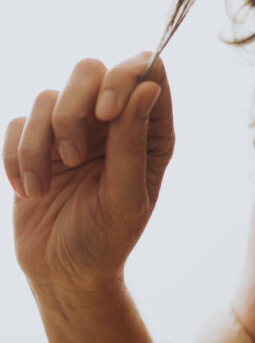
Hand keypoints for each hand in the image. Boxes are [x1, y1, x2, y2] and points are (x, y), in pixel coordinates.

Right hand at [3, 52, 173, 295]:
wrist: (61, 273)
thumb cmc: (105, 240)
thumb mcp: (125, 197)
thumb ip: (133, 141)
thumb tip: (148, 86)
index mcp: (149, 131)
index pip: (145, 70)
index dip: (123, 77)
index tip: (106, 113)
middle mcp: (112, 122)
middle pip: (90, 70)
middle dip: (74, 108)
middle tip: (73, 156)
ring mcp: (72, 129)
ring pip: (48, 96)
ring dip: (41, 143)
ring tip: (47, 186)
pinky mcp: (35, 142)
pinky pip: (17, 122)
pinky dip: (17, 156)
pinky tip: (30, 190)